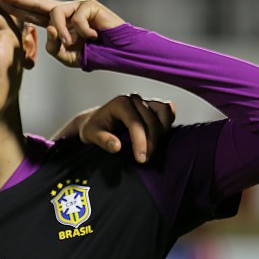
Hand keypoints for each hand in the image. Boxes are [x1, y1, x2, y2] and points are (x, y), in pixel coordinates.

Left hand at [0, 0, 124, 67]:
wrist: (116, 54)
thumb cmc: (92, 54)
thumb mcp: (66, 56)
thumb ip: (52, 46)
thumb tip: (50, 27)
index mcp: (57, 23)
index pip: (32, 14)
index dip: (16, 8)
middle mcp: (65, 11)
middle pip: (36, 3)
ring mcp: (76, 6)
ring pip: (55, 14)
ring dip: (62, 32)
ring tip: (73, 43)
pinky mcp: (88, 4)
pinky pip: (75, 17)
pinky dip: (81, 30)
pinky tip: (92, 36)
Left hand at [54, 94, 175, 162]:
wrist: (95, 121)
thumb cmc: (93, 127)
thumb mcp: (90, 134)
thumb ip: (102, 140)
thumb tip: (116, 147)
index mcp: (120, 103)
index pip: (135, 123)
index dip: (140, 142)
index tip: (141, 159)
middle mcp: (134, 99)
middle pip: (151, 121)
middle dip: (150, 143)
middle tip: (144, 160)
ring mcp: (145, 101)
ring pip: (164, 112)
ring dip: (162, 131)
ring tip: (151, 148)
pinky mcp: (152, 106)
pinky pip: (168, 110)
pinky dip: (167, 122)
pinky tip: (160, 136)